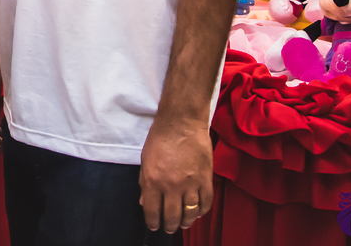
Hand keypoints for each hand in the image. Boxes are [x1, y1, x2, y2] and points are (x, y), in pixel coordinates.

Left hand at [139, 116, 213, 233]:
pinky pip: (205, 203)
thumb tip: (145, 202)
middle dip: (169, 226)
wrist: (181, 122)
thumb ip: (144, 183)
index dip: (153, 222)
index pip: (152, 211)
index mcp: (152, 181)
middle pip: (172, 216)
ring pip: (190, 214)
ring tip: (183, 224)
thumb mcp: (145, 160)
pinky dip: (201, 211)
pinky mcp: (205, 179)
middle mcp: (170, 186)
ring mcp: (190, 184)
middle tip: (169, 228)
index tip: (154, 226)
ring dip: (186, 222)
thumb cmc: (160, 138)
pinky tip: (197, 212)